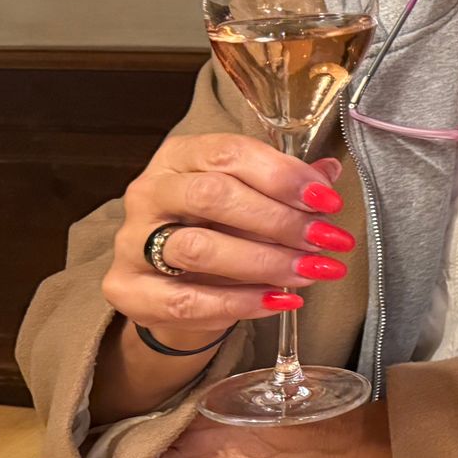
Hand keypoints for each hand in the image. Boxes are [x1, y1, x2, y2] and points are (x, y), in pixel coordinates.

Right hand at [103, 133, 356, 349]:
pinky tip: (279, 301)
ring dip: (264, 261)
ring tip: (310, 272)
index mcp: (180, 156)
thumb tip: (328, 172)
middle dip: (279, 220)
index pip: (229, 154)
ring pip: (199, 248)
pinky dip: (239, 303)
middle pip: (212, 196)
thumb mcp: (251, 198)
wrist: (173, 285)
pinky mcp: (128, 289)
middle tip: (325, 240)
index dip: (282, 176)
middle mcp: (150, 192)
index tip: (327, 201)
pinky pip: (186, 300)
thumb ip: (286, 186)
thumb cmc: (217, 228)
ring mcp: (132, 242)